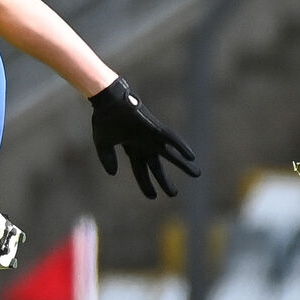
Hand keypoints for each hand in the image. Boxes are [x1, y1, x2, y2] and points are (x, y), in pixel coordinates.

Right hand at [90, 76, 200, 198]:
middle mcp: (145, 146)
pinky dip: (181, 147)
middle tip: (173, 194)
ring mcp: (152, 138)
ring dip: (183, 164)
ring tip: (197, 174)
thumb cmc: (104, 121)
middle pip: (157, 167)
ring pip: (171, 154)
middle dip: (164, 181)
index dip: (146, 184)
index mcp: (132, 150)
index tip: (152, 197)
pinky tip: (191, 156)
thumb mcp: (103, 144)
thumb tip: (112, 173)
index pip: (141, 171)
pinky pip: (172, 139)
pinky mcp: (156, 129)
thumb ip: (107, 159)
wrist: (108, 103)